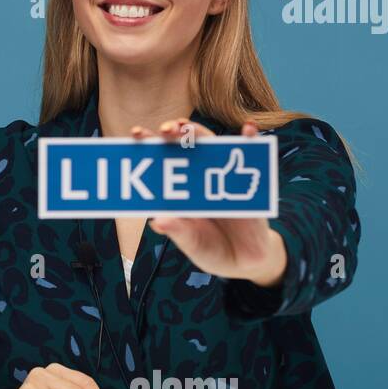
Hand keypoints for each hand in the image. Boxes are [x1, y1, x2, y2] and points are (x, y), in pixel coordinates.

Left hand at [132, 118, 286, 287]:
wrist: (244, 261)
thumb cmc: (212, 249)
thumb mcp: (194, 244)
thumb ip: (179, 232)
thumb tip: (158, 222)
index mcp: (178, 190)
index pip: (160, 161)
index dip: (149, 144)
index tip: (136, 133)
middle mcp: (198, 177)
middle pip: (183, 147)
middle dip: (172, 134)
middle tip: (164, 129)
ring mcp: (222, 177)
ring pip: (211, 147)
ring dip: (200, 133)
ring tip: (187, 127)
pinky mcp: (248, 182)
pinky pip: (251, 157)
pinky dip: (251, 142)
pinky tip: (248, 129)